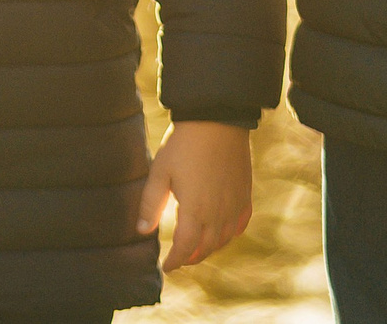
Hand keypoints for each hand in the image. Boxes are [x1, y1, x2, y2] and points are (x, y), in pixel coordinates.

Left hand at [137, 121, 253, 271]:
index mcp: (194, 211)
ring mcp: (234, 204)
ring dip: (210, 249)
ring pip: (223, 240)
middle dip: (191, 258)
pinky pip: (240, 224)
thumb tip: (141, 231)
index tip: (166, 267)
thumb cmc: (183, 144)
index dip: (175, 261)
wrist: (217, 120)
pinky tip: (223, 232)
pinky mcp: (245, 194)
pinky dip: (230, 234)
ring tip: (197, 249)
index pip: (185, 249)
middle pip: (205, 249)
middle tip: (180, 259)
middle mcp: (217, 213)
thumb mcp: (160, 172)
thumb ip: (150, 204)